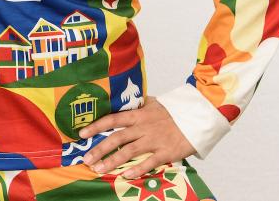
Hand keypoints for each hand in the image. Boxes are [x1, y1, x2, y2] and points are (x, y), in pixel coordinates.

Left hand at [79, 98, 195, 178]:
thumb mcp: (153, 103)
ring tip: (99, 169)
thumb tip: (122, 103)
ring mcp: (154, 140)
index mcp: (138, 114)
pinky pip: (149, 162)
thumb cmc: (174, 111)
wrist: (197, 117)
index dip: (96, 126)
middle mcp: (143, 127)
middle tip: (86, 159)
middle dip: (99, 149)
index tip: (82, 133)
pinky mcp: (166, 152)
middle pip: (116, 138)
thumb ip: (137, 106)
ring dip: (112, 161)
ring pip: (129, 152)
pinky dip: (137, 169)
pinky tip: (126, 176)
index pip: (112, 119)